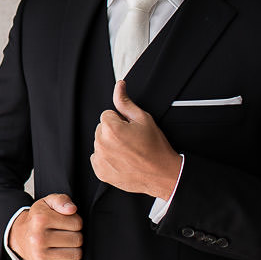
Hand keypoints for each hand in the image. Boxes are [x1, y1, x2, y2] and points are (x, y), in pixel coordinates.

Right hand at [8, 193, 83, 259]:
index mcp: (41, 219)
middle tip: (63, 234)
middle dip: (74, 236)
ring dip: (72, 250)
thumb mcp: (47, 203)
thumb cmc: (37, 220)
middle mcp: (38, 238)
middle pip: (77, 240)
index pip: (77, 224)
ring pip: (75, 255)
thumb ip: (61, 200)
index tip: (66, 223)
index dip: (75, 222)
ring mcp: (40, 255)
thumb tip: (71, 209)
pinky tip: (59, 255)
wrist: (19, 236)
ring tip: (62, 244)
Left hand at [90, 80, 182, 198]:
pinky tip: (122, 161)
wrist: (162, 173)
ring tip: (128, 152)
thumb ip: (125, 102)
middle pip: (101, 129)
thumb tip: (119, 86)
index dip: (121, 121)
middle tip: (131, 142)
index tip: (131, 130)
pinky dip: (107, 159)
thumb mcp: (143, 119)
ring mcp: (100, 159)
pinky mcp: (100, 172)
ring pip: (100, 143)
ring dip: (110, 145)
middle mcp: (101, 143)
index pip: (107, 115)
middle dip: (114, 132)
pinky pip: (98, 158)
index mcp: (110, 128)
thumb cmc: (155, 147)